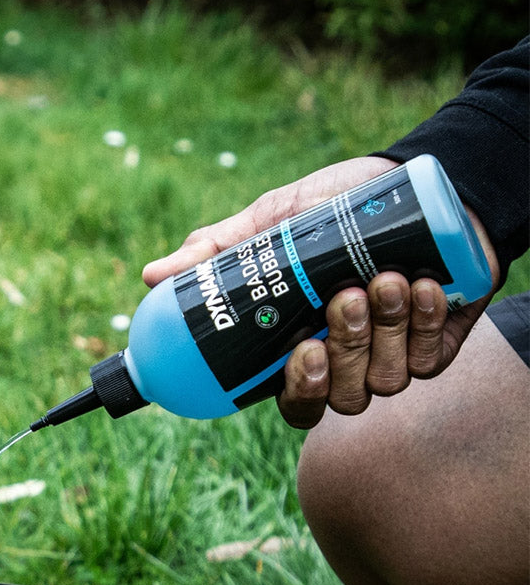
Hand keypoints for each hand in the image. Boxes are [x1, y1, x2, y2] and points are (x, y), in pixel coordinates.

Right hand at [142, 156, 499, 428]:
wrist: (422, 184)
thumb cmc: (340, 206)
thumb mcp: (273, 223)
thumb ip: (217, 251)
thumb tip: (150, 276)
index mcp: (302, 351)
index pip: (292, 400)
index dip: (295, 392)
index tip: (297, 356)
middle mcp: (345, 366)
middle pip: (336, 399)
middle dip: (341, 354)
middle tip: (342, 300)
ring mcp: (391, 361)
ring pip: (380, 382)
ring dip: (381, 332)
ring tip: (384, 278)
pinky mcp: (433, 349)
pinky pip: (425, 360)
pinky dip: (420, 323)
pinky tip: (418, 286)